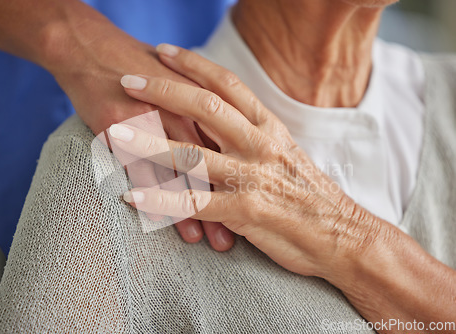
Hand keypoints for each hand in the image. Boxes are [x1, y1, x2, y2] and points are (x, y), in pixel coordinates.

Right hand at [40, 6, 233, 250]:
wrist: (90, 49)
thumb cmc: (137, 66)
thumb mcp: (178, 81)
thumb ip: (203, 109)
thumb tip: (224, 136)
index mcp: (201, 100)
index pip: (229, 147)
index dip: (242, 178)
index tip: (257, 208)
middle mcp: (182, 111)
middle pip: (213, 162)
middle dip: (228, 200)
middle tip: (240, 234)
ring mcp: (152, 120)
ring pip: (182, 172)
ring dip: (196, 210)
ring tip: (208, 240)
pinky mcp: (122, 128)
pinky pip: (141, 169)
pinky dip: (155, 197)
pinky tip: (164, 222)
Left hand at [109, 44, 382, 280]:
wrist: (344, 236)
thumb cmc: (310, 196)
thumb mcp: (285, 155)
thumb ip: (253, 138)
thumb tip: (223, 125)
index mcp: (269, 128)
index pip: (228, 85)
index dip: (195, 66)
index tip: (166, 52)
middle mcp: (260, 145)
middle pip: (206, 107)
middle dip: (164, 90)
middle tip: (128, 78)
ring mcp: (252, 177)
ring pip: (194, 154)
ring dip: (151, 143)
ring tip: (117, 133)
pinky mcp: (246, 211)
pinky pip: (196, 204)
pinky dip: (162, 200)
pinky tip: (133, 196)